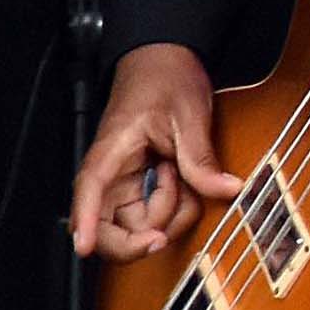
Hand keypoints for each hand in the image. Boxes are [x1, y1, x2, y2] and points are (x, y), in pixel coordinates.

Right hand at [68, 43, 238, 259]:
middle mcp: (111, 176)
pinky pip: (158, 215)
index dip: (85, 222)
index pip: (89, 190)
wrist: (166, 61)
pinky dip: (177, 206)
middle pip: (109, 229)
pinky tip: (183, 179)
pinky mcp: (142, 189)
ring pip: (141, 227)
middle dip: (145, 234)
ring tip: (183, 171)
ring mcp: (126, 186)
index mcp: (111, 152)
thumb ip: (200, 157)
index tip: (85, 247)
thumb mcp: (189, 115)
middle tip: (176, 211)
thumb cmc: (165, 78)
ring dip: (171, 213)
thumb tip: (224, 189)